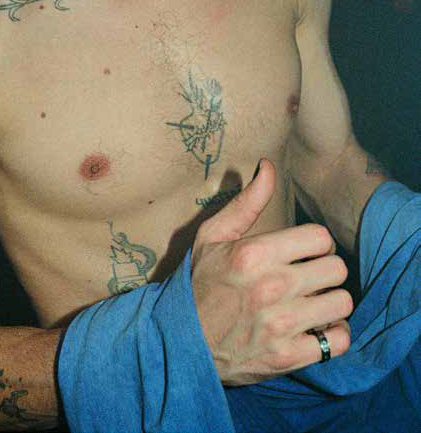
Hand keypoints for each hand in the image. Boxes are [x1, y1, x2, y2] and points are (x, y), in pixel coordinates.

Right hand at [191, 159, 352, 385]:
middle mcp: (271, 287)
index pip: (321, 238)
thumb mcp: (213, 236)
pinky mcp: (287, 356)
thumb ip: (246, 202)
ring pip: (342, 303)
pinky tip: (315, 328)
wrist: (182, 342)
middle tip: (308, 277)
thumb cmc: (200, 283)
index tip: (302, 252)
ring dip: (330, 302)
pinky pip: (337, 341)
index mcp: (255, 253)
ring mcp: (280, 325)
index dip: (315, 243)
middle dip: (325, 270)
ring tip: (312, 302)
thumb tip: (269, 166)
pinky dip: (332, 335)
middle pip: (336, 268)